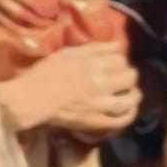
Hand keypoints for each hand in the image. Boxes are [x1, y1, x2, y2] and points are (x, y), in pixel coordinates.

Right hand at [0, 42, 140, 137]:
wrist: (32, 99)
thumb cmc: (45, 73)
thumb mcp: (68, 53)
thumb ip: (95, 48)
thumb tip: (118, 45)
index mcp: (94, 64)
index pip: (121, 58)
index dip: (120, 60)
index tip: (114, 64)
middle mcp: (102, 83)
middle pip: (130, 76)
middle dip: (129, 75)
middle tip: (122, 78)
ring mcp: (101, 104)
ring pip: (130, 99)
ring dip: (134, 95)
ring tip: (130, 94)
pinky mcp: (97, 121)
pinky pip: (121, 120)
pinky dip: (129, 115)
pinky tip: (128, 110)